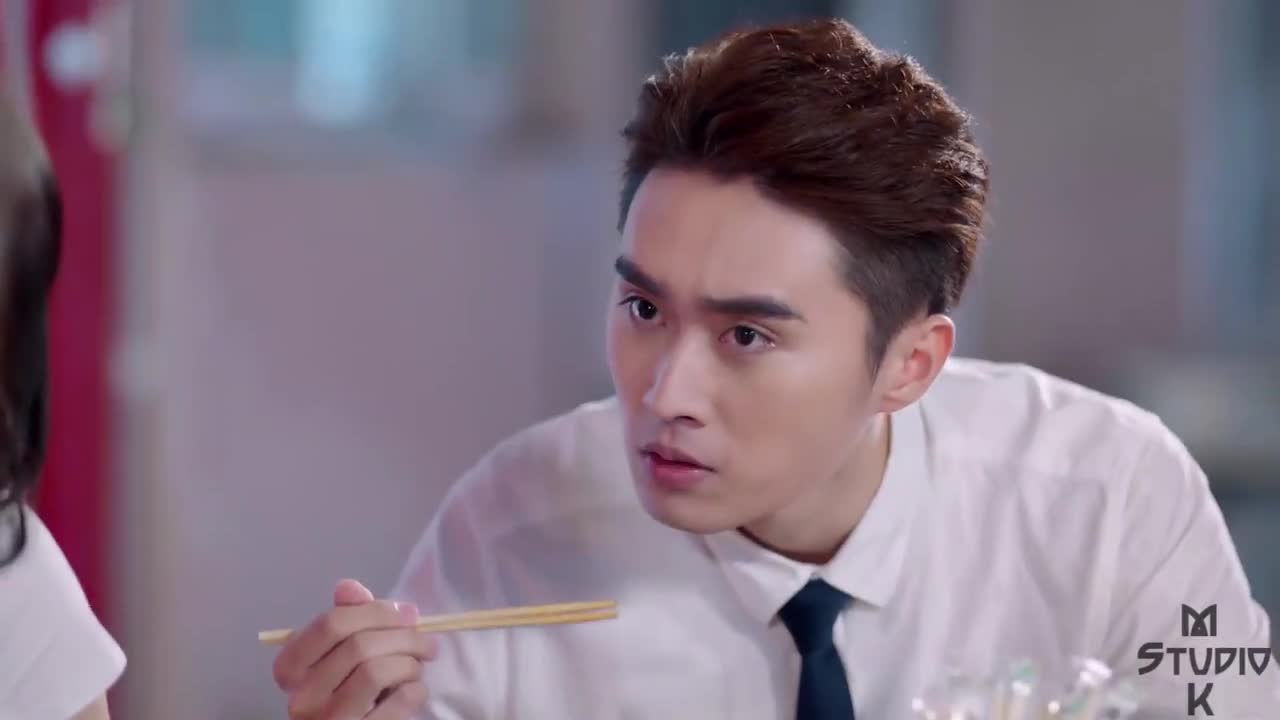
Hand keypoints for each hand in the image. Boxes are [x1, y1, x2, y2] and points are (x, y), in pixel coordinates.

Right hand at [272, 579, 436, 718]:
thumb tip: (349, 586)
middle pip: (359, 645)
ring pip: (376, 672)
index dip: (375, 612)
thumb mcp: (342, 654)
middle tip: (426, 643)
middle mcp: (301, 696)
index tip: (404, 614)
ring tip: (417, 667)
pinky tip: (415, 690)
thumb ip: (346, 619)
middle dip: (404, 637)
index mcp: (291, 668)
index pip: (332, 623)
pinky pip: (397, 702)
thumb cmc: (347, 690)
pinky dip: (415, 690)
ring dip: (409, 664)